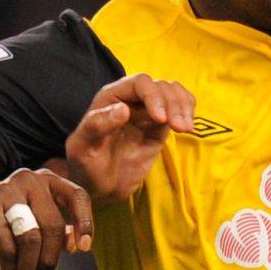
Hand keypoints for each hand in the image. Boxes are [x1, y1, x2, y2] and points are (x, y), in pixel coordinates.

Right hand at [0, 166, 93, 269]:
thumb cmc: (4, 229)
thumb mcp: (35, 230)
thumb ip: (58, 233)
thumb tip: (75, 244)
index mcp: (45, 180)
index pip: (76, 195)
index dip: (85, 223)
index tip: (85, 249)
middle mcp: (27, 179)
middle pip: (53, 224)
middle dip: (50, 261)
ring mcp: (4, 191)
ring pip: (31, 238)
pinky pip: (7, 248)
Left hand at [65, 73, 194, 203]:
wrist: (99, 186)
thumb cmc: (85, 166)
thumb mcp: (82, 148)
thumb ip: (97, 125)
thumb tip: (123, 109)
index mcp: (111, 97)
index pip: (140, 83)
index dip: (154, 96)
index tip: (160, 119)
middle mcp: (131, 98)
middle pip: (160, 86)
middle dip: (173, 103)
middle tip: (179, 128)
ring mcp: (147, 111)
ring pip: (173, 93)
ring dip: (183, 107)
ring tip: (184, 129)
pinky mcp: (160, 125)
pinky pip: (179, 107)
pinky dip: (188, 112)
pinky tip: (187, 127)